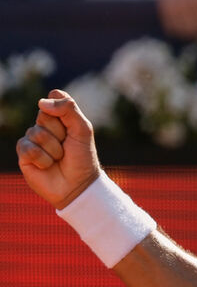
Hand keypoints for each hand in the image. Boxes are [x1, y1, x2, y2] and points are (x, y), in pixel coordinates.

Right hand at [16, 90, 101, 208]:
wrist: (78, 185)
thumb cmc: (82, 157)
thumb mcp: (83, 130)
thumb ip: (68, 110)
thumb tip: (41, 102)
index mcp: (59, 118)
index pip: (52, 101)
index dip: (63, 113)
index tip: (72, 128)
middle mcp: (43, 127)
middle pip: (43, 116)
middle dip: (60, 133)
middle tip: (67, 146)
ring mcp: (32, 140)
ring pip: (36, 134)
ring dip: (54, 149)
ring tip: (59, 158)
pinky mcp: (23, 155)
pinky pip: (28, 149)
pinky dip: (43, 159)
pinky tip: (48, 165)